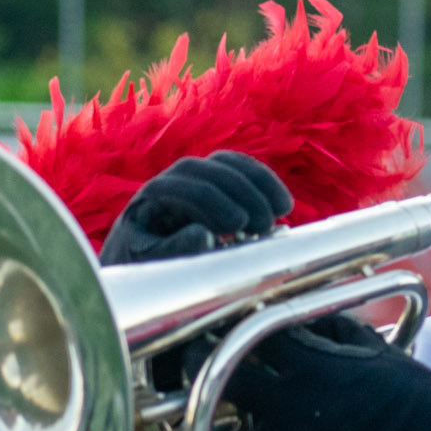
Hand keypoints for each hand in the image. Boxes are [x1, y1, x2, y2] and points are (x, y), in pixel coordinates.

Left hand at [100, 154, 292, 266]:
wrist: (147, 262)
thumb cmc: (148, 266)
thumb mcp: (153, 263)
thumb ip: (173, 250)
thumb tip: (204, 235)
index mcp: (151, 198)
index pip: (183, 187)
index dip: (212, 202)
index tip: (238, 225)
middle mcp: (173, 180)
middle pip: (209, 170)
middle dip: (240, 193)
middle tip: (263, 224)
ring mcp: (196, 176)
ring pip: (229, 164)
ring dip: (259, 183)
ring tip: (281, 211)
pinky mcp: (218, 181)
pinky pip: (243, 170)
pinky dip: (265, 183)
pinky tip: (283, 205)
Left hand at [215, 315, 430, 430]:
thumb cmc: (416, 401)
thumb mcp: (377, 351)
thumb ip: (332, 329)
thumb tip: (303, 314)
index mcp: (312, 366)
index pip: (244, 338)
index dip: (220, 332)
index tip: (211, 331)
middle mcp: (292, 408)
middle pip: (214, 385)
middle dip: (195, 374)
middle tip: (192, 372)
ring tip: (207, 429)